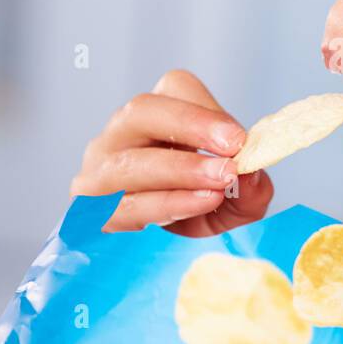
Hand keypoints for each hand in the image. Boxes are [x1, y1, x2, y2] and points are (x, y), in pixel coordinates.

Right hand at [70, 69, 272, 234]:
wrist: (159, 255)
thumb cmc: (199, 210)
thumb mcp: (236, 201)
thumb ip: (251, 189)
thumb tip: (253, 174)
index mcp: (158, 114)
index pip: (175, 88)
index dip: (206, 111)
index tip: (239, 139)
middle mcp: (121, 133)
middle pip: (141, 112)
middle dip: (189, 128)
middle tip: (231, 153)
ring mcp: (99, 168)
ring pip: (129, 161)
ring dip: (180, 171)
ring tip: (220, 184)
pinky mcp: (89, 207)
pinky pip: (123, 203)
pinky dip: (164, 204)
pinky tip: (196, 206)